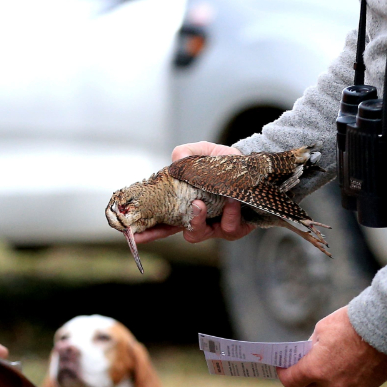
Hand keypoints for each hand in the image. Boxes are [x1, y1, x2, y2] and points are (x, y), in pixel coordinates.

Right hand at [134, 142, 254, 244]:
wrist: (254, 168)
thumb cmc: (225, 163)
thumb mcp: (203, 152)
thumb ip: (187, 152)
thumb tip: (176, 160)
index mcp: (184, 205)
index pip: (160, 222)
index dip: (146, 230)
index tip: (132, 233)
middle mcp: (198, 219)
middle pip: (173, 233)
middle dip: (163, 232)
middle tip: (162, 218)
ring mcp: (214, 227)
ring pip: (198, 234)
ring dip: (198, 219)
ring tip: (202, 204)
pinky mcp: (234, 229)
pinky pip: (227, 228)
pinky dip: (228, 213)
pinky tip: (232, 200)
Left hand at [279, 308, 386, 386]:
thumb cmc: (352, 323)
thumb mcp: (323, 328)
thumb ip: (312, 345)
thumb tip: (311, 352)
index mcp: (315, 369)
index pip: (291, 381)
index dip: (284, 374)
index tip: (283, 367)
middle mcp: (332, 383)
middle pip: (313, 385)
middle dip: (309, 374)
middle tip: (310, 360)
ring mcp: (352, 386)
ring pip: (335, 384)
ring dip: (332, 374)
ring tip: (338, 355)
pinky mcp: (369, 385)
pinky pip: (354, 382)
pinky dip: (351, 373)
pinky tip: (357, 358)